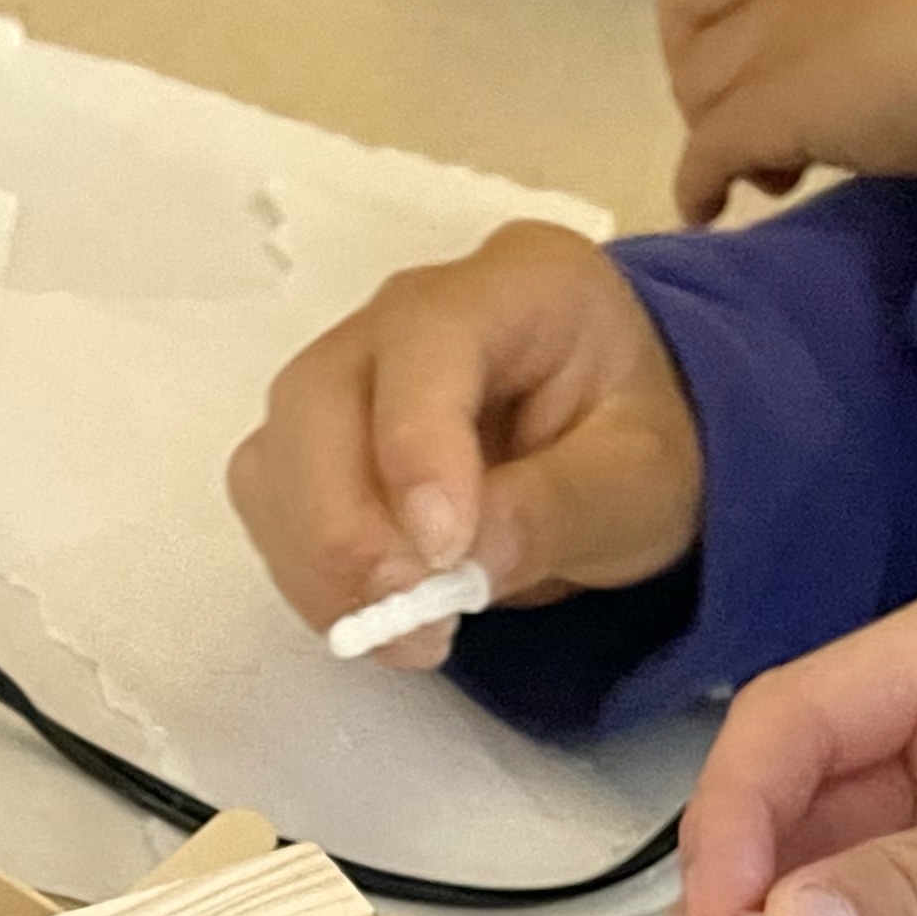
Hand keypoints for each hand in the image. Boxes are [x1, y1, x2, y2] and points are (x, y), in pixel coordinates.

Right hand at [227, 222, 703, 671]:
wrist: (621, 457)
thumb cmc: (643, 450)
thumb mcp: (643, 485)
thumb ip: (559, 510)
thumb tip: (456, 565)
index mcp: (517, 283)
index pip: (427, 341)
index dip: (415, 448)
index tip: (442, 556)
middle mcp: (411, 309)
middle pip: (317, 395)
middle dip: (345, 525)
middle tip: (413, 619)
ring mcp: (353, 370)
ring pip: (278, 455)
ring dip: (321, 562)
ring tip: (410, 631)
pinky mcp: (319, 439)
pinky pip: (274, 503)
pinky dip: (310, 572)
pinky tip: (379, 611)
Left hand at [655, 0, 916, 224]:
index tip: (804, 42)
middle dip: (706, 50)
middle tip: (757, 109)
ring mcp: (784, 16)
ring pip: (697, 74)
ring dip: (716, 124)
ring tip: (770, 172)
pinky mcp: (775, 99)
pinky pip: (704, 148)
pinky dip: (699, 184)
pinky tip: (713, 212)